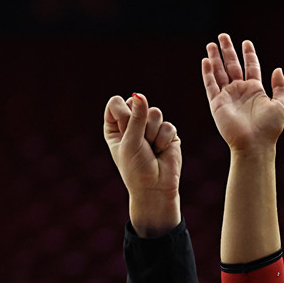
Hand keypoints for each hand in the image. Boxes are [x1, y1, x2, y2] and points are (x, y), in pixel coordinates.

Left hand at [103, 92, 181, 236]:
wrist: (155, 188)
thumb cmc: (136, 168)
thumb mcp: (130, 141)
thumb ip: (135, 117)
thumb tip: (140, 95)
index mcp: (115, 126)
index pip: (116, 103)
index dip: (123, 114)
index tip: (125, 131)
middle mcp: (132, 124)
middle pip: (137, 104)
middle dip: (139, 124)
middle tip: (139, 142)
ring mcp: (151, 128)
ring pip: (155, 113)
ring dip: (152, 133)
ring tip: (151, 149)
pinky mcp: (168, 134)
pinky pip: (168, 125)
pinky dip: (164, 140)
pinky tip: (161, 152)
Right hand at [202, 35, 283, 153]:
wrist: (254, 144)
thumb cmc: (270, 128)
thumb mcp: (282, 104)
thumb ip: (280, 86)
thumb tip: (278, 69)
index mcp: (255, 90)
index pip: (251, 67)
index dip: (248, 54)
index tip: (246, 42)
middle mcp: (240, 91)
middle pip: (232, 66)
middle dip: (227, 51)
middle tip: (223, 36)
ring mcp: (228, 96)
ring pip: (219, 72)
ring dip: (215, 58)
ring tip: (211, 44)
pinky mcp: (217, 103)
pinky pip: (210, 85)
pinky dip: (208, 73)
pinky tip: (206, 60)